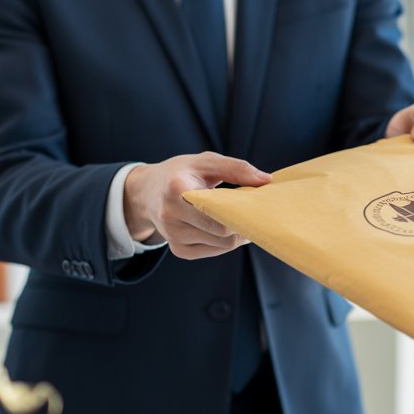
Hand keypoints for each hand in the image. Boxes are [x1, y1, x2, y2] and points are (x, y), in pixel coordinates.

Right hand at [124, 153, 270, 259]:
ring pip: (222, 246)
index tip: (258, 208)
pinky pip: (213, 252)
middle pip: (224, 234)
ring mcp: (173, 237)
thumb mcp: (205, 161)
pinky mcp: (178, 250)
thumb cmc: (180, 174)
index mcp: (177, 189)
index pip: (219, 213)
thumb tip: (266, 180)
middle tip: (253, 214)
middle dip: (242, 226)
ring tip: (236, 217)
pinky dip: (223, 242)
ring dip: (235, 234)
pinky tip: (221, 227)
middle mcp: (171, 216)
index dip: (242, 213)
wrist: (147, 193)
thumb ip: (236, 168)